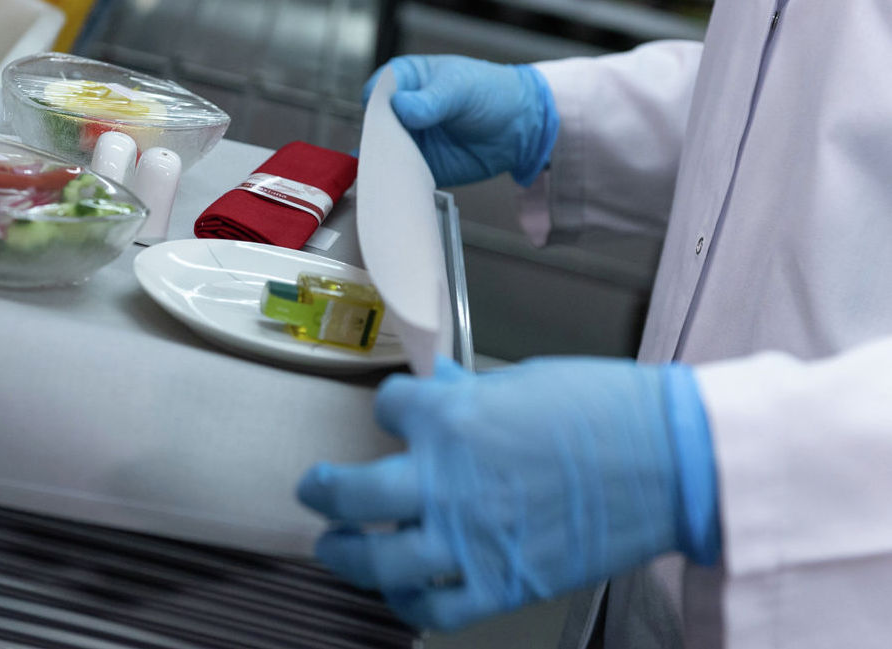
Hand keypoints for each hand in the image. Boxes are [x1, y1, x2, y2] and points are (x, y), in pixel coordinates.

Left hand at [297, 356, 718, 632]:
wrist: (674, 461)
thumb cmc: (609, 411)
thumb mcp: (525, 383)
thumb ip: (469, 395)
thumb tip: (438, 388)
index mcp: (453, 416)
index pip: (388, 407)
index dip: (392, 408)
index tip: (399, 413)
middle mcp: (446, 479)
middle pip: (348, 491)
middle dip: (322, 489)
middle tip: (315, 488)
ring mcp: (468, 537)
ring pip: (376, 558)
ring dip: (345, 553)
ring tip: (335, 545)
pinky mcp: (501, 583)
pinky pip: (432, 608)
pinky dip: (408, 604)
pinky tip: (400, 591)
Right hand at [363, 55, 558, 187]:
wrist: (520, 126)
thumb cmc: (491, 92)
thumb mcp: (460, 88)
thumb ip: (430, 99)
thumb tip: (401, 106)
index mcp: (406, 80)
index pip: (376, 92)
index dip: (376, 106)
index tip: (384, 119)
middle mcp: (401, 111)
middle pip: (374, 126)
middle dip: (377, 139)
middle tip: (388, 149)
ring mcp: (409, 140)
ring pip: (383, 153)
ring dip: (384, 163)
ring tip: (393, 169)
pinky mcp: (419, 165)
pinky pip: (400, 174)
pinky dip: (397, 180)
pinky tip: (400, 183)